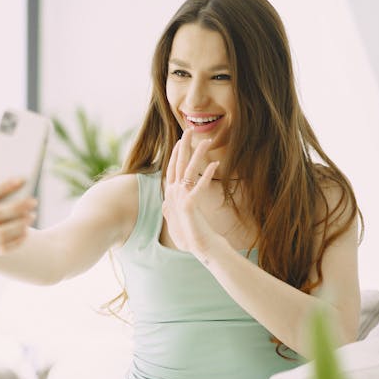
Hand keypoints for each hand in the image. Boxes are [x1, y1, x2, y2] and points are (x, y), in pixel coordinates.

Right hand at [0, 177, 37, 265]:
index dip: (5, 187)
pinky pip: (3, 248)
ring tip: (32, 216)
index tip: (22, 180)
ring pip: (1, 233)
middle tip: (33, 201)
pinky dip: (17, 240)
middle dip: (17, 207)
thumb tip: (15, 190)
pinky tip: (26, 232)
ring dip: (20, 224)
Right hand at [162, 129, 223, 259]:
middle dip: (183, 147)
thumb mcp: (174, 222)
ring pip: (189, 171)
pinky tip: (214, 164)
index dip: (175, 155)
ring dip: (197, 155)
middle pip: (178, 165)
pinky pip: (199, 186)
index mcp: (171, 196)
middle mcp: (174, 194)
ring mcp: (181, 198)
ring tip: (205, 142)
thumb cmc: (190, 237)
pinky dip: (206, 174)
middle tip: (188, 131)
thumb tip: (163, 206)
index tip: (180, 142)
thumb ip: (168, 212)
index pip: (172, 170)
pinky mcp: (190, 205)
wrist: (199, 247)